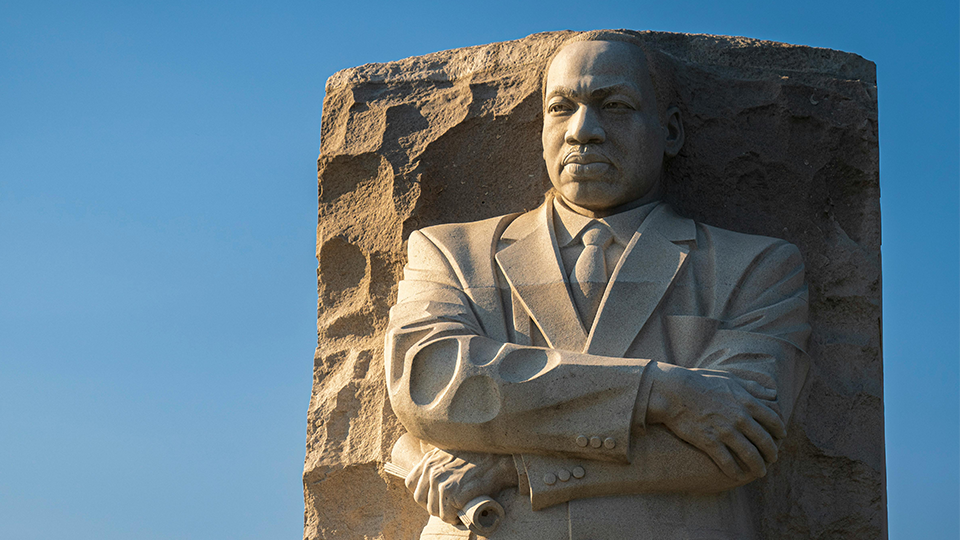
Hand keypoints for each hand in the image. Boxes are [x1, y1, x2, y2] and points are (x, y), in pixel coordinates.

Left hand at [405, 448, 517, 524]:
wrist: (498, 460)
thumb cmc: (479, 457)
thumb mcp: (451, 452)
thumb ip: (439, 462)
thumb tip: (433, 478)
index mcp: (429, 461)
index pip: (411, 484)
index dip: (423, 493)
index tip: (435, 497)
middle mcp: (432, 471)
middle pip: (420, 500)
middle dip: (433, 506)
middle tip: (449, 507)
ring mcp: (442, 482)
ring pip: (434, 510)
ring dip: (445, 514)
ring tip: (457, 511)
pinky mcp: (454, 494)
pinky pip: (447, 515)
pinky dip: (454, 518)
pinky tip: (462, 514)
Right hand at [644, 363, 784, 481]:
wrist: (674, 391)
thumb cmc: (700, 382)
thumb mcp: (729, 378)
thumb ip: (752, 387)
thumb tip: (772, 394)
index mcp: (746, 401)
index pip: (772, 420)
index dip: (779, 431)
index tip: (781, 437)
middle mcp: (739, 418)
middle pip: (764, 441)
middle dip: (772, 453)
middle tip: (773, 459)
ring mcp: (725, 431)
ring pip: (749, 455)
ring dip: (758, 466)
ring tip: (760, 472)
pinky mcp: (709, 442)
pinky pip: (727, 462)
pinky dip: (735, 471)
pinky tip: (738, 476)